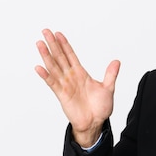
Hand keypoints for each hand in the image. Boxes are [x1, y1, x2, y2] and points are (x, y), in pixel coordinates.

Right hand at [35, 29, 119, 146]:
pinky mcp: (62, 95)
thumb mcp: (108, 88)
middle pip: (60, 57)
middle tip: (45, 31)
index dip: (65, 45)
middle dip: (53, 44)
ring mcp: (65, 85)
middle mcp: (71, 78)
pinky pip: (53, 83)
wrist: (95, 123)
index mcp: (81, 74)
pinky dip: (46, 75)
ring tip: (39, 44)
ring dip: (46, 56)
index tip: (58, 34)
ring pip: (54, 67)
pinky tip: (39, 67)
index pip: (71, 56)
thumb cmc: (100, 108)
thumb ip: (111, 74)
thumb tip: (116, 61)